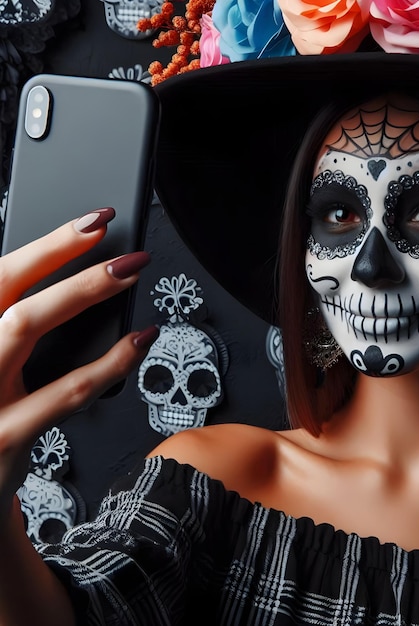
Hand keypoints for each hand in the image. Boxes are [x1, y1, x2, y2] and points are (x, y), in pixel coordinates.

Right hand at [0, 208, 156, 526]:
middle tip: (105, 230)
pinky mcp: (3, 437)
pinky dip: (111, 361)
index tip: (87, 223)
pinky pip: (67, 390)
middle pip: (4, 288)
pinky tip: (139, 341)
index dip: (43, 246)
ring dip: (84, 292)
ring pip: (26, 325)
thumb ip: (17, 327)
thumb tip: (81, 283)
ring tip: (129, 272)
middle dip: (59, 253)